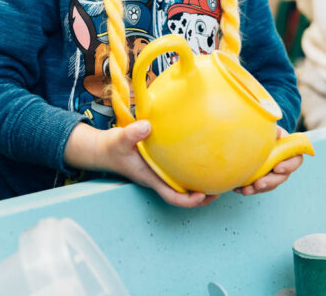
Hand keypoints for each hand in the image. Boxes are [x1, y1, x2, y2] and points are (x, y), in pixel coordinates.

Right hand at [64, 121, 217, 207]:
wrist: (103, 149)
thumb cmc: (112, 148)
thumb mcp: (120, 139)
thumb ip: (132, 133)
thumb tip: (147, 126)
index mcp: (151, 178)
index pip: (172, 197)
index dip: (189, 201)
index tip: (203, 195)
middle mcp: (158, 178)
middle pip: (184, 195)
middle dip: (203, 196)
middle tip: (222, 188)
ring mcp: (160, 172)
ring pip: (183, 184)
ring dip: (200, 183)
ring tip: (219, 175)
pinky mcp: (160, 163)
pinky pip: (179, 170)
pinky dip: (192, 168)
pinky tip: (202, 155)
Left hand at [234, 126, 302, 195]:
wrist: (254, 135)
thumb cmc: (265, 132)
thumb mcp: (270, 128)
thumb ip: (274, 132)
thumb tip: (277, 133)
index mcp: (289, 152)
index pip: (295, 161)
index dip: (288, 166)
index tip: (276, 168)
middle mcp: (283, 165)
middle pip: (281, 177)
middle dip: (269, 182)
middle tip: (258, 184)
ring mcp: (272, 173)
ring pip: (269, 184)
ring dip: (257, 189)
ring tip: (246, 190)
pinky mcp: (262, 178)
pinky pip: (257, 187)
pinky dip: (248, 189)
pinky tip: (238, 189)